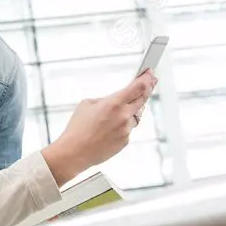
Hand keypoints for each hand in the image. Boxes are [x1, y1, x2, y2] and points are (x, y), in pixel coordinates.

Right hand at [44, 70, 156, 184]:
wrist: (75, 152)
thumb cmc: (78, 128)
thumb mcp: (87, 104)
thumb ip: (106, 99)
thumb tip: (117, 100)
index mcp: (114, 103)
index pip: (138, 87)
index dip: (146, 78)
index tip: (150, 73)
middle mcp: (123, 116)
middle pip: (143, 99)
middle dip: (147, 89)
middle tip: (151, 82)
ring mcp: (126, 130)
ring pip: (134, 115)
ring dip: (129, 110)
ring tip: (115, 113)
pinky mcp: (125, 141)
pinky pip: (128, 129)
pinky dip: (121, 126)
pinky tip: (108, 129)